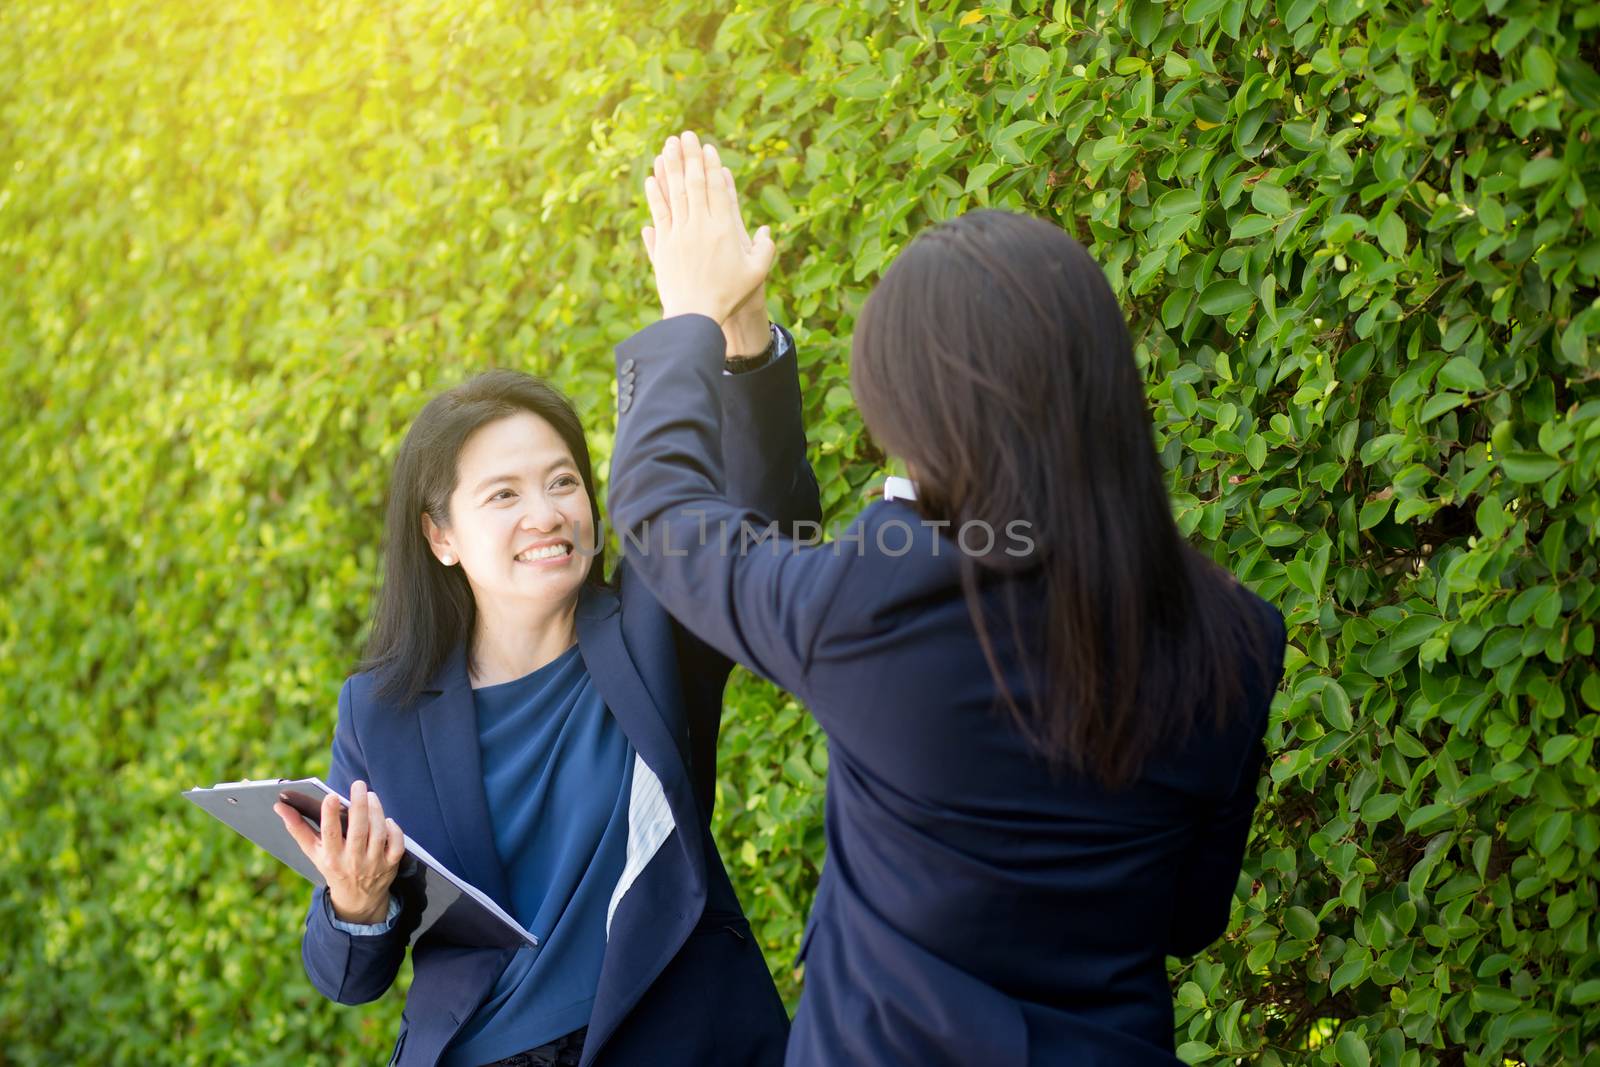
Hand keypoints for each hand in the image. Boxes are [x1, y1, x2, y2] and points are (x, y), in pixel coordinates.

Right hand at [275, 780, 404, 924]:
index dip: (330, 815)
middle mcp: (353, 861)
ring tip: (370, 795)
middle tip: (358, 785)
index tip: (331, 796)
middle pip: (358, 830)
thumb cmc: (332, 866)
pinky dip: (393, 830)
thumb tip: (279, 805)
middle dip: (359, 805)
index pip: (330, 834)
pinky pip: (396, 844)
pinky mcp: (391, 864)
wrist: (357, 898)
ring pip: (378, 833)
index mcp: (331, 857)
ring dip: (376, 811)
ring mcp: (374, 863)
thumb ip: (297, 828)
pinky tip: (386, 819)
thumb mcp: (313, 852)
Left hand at [641, 131, 775, 326]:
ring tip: (667, 146)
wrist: (695, 315)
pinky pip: (659, 213)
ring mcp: (679, 233)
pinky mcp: (664, 244)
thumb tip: (767, 231)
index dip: (712, 165)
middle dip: (689, 156)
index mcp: (724, 229)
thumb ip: (765, 250)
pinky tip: (651, 178)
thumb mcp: (756, 274)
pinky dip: (655, 194)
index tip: (707, 148)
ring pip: (674, 193)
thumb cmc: (729, 296)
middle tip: (685, 134)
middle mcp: (700, 225)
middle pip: (694, 183)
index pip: (718, 189)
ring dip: (670, 167)